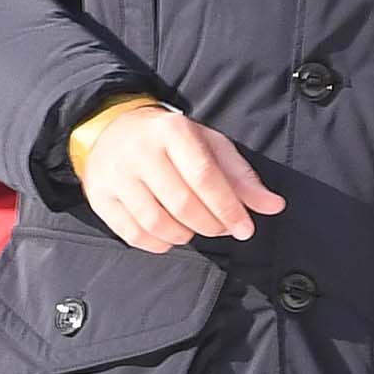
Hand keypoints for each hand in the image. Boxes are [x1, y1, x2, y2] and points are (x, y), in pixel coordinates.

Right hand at [79, 103, 285, 253]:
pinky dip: (157, 243)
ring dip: (184, 235)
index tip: (245, 229)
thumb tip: (273, 206)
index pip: (204, 176)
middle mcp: (141, 151)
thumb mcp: (210, 146)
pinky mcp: (100, 196)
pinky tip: (169, 235)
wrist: (112, 129)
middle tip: (220, 227)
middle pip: (182, 204)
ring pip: (156, 223)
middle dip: (210, 225)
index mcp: (173, 131)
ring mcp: (116, 175)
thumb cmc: (170, 141)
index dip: (228, 208)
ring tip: (194, 228)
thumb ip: (242, 177)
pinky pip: (132, 234)